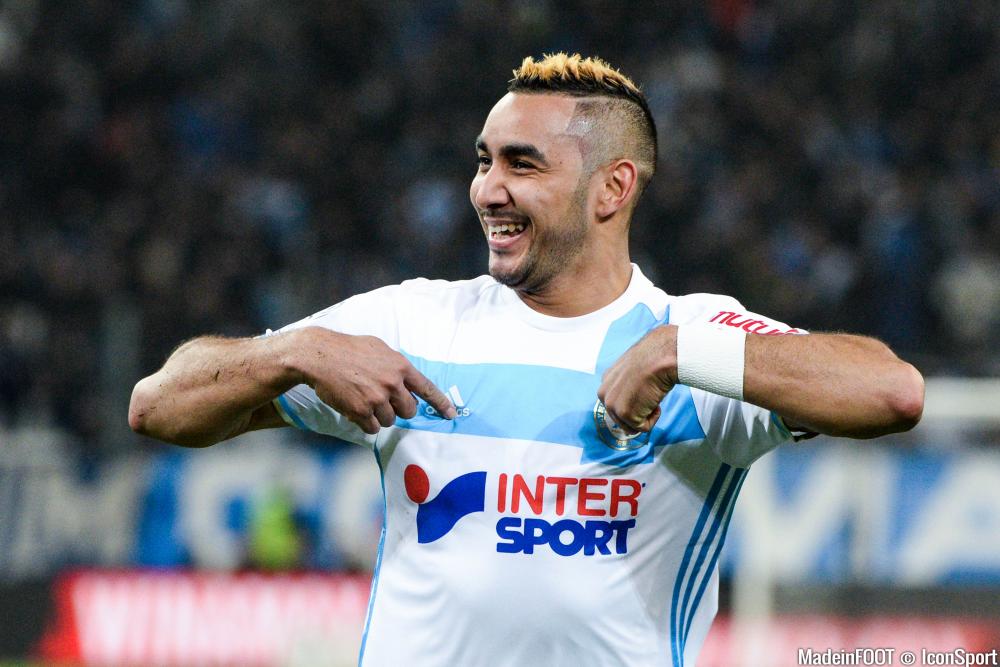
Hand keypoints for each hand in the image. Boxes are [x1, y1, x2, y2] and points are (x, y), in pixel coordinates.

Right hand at [293, 327, 455, 433]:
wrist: (320, 356)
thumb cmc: (349, 349)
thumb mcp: (379, 348)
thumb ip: (396, 365)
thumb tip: (408, 379)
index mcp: (400, 367)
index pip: (427, 389)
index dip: (441, 404)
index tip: (451, 414)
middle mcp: (392, 384)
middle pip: (409, 410)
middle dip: (400, 409)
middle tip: (386, 400)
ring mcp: (376, 399)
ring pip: (390, 420)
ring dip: (380, 415)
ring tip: (365, 399)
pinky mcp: (360, 411)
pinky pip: (373, 428)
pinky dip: (366, 423)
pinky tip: (356, 408)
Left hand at [597, 325, 677, 433]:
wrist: (659, 357)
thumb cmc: (653, 359)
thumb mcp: (632, 371)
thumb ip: (627, 385)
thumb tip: (636, 399)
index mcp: (605, 382)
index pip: (615, 404)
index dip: (633, 404)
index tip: (644, 394)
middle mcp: (604, 394)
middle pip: (620, 418)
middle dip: (638, 412)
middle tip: (650, 395)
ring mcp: (612, 405)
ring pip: (630, 426)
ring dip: (645, 416)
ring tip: (652, 397)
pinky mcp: (624, 414)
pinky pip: (642, 428)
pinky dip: (653, 419)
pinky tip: (655, 402)